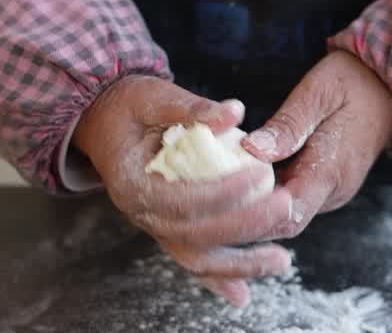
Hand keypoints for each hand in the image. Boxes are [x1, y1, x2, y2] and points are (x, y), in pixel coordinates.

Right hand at [72, 75, 292, 306]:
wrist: (106, 122)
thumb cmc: (132, 107)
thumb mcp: (156, 96)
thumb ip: (192, 107)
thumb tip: (234, 112)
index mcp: (133, 183)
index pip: (182, 198)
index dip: (223, 192)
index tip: (260, 176)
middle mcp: (142, 213)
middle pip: (195, 234)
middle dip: (244, 225)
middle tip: (286, 207)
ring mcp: (156, 225)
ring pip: (197, 257)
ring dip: (240, 263)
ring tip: (281, 261)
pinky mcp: (170, 229)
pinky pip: (194, 259)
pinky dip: (218, 279)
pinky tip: (244, 295)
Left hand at [234, 51, 391, 237]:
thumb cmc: (355, 81)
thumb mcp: (319, 92)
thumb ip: (288, 125)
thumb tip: (251, 150)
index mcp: (331, 170)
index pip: (285, 214)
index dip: (250, 215)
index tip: (216, 200)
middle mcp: (335, 190)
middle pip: (283, 222)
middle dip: (246, 216)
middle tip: (209, 196)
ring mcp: (335, 190)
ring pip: (288, 215)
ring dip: (256, 208)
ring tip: (219, 188)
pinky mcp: (331, 184)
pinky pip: (297, 201)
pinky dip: (270, 196)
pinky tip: (245, 179)